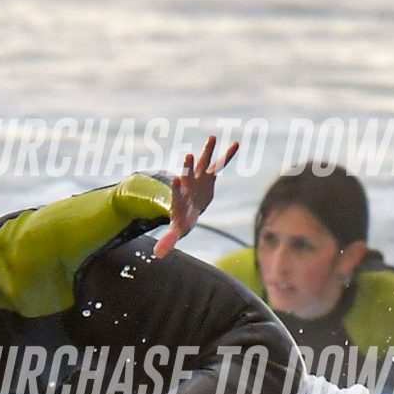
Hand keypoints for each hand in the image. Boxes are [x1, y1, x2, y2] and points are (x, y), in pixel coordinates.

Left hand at [155, 133, 238, 257]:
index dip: (177, 187)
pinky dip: (227, 156)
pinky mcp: (209, 177)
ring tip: (212, 137)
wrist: (188, 208)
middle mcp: (188, 185)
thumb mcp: (176, 230)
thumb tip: (157, 255)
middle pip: (188, 175)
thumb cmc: (182, 220)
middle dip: (188, 167)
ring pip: (203, 164)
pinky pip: (220, 165)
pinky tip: (236, 143)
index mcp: (180, 199)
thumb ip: (168, 240)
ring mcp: (199, 179)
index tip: (176, 179)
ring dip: (207, 152)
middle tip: (188, 156)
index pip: (177, 193)